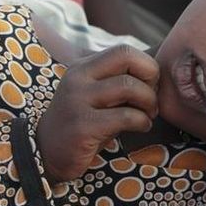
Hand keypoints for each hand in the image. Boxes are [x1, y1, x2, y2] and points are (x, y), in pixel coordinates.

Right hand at [37, 45, 158, 184]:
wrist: (47, 154)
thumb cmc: (86, 123)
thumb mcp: (99, 95)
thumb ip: (120, 80)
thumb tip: (158, 74)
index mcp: (83, 67)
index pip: (124, 50)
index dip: (146, 66)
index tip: (151, 86)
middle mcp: (78, 78)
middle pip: (127, 58)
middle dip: (151, 77)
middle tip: (152, 99)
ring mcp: (77, 101)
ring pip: (129, 87)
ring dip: (149, 102)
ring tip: (148, 115)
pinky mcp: (82, 126)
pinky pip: (126, 116)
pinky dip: (143, 121)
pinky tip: (142, 127)